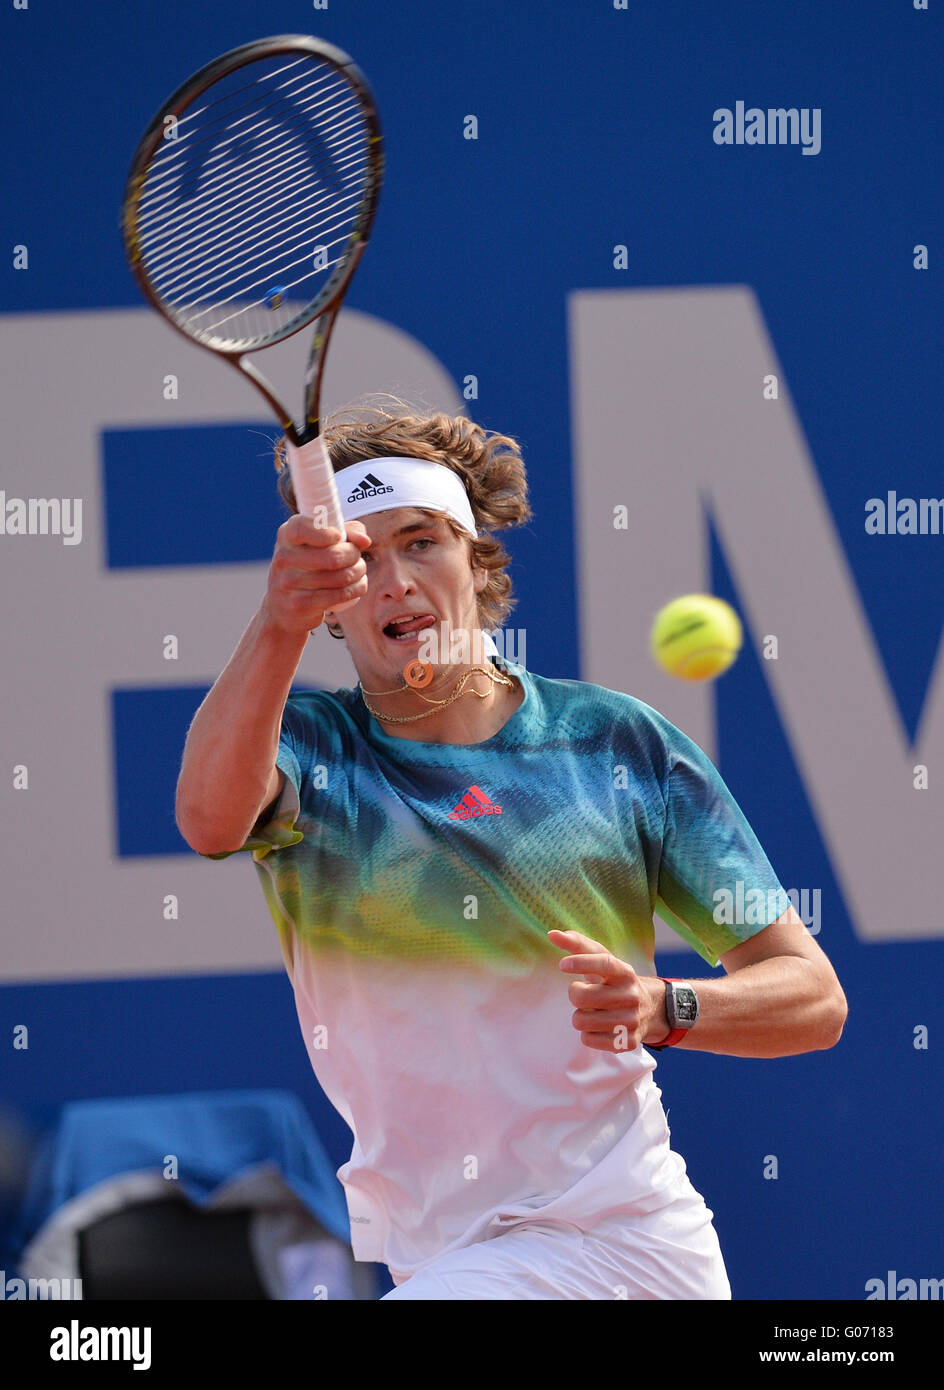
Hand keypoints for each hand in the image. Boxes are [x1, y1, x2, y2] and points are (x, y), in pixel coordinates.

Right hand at [262, 515, 370, 634]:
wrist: (283, 607)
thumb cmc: (309, 567)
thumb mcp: (319, 543)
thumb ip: (346, 532)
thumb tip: (365, 541)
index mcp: (286, 536)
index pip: (301, 528)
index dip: (324, 532)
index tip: (339, 536)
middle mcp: (284, 558)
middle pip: (333, 556)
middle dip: (354, 555)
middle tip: (357, 556)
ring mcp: (289, 583)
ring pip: (341, 576)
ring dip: (359, 571)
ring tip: (359, 570)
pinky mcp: (300, 605)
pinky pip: (340, 594)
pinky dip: (357, 588)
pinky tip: (358, 584)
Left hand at [547, 929, 668, 1052]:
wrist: (650, 1009)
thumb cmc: (614, 981)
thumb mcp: (602, 960)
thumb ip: (577, 945)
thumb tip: (552, 934)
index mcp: (624, 972)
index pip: (604, 963)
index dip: (582, 963)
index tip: (562, 965)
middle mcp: (631, 995)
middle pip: (582, 997)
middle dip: (574, 995)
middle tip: (583, 994)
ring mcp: (631, 1020)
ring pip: (581, 1022)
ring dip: (580, 1016)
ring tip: (593, 1011)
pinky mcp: (628, 1042)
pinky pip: (588, 1040)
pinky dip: (587, 1034)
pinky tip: (599, 1027)